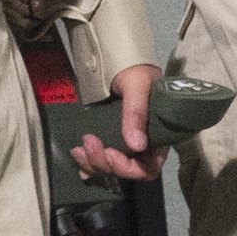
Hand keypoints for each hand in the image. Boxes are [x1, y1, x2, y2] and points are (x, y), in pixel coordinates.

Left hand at [74, 67, 158, 182]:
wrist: (121, 64)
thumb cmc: (137, 72)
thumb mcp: (137, 87)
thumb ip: (136, 113)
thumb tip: (137, 145)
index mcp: (157, 138)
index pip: (148, 168)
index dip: (128, 168)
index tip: (111, 153)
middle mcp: (143, 147)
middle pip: (125, 171)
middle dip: (104, 163)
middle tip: (89, 142)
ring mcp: (125, 146)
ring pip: (109, 168)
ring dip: (92, 163)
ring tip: (78, 148)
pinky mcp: (109, 141)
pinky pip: (99, 161)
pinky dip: (87, 163)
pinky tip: (78, 155)